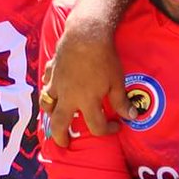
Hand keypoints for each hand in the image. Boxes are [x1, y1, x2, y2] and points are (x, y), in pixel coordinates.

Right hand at [40, 22, 135, 145]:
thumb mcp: (117, 81)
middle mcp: (67, 96)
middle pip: (59, 124)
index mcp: (85, 102)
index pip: (95, 126)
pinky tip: (52, 86)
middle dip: (61, 137)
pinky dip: (48, 87)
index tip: (116, 127)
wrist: (86, 34)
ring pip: (46, 104)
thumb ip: (121, 101)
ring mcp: (57, 83)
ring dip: (50, 113)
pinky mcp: (52, 70)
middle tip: (64, 143)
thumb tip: (132, 116)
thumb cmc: (104, 58)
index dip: (107, 131)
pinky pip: (46, 82)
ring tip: (54, 115)